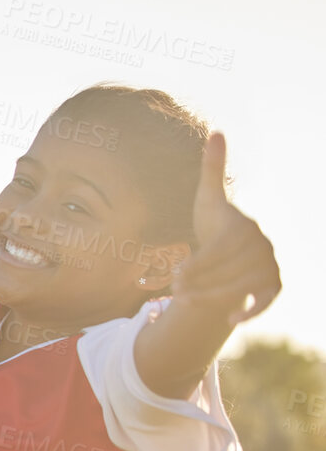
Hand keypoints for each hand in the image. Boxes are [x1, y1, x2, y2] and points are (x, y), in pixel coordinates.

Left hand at [173, 134, 280, 323]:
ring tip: (187, 303)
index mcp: (243, 227)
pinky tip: (229, 319)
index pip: (217, 252)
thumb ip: (211, 169)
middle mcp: (262, 246)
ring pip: (240, 288)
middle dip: (200, 284)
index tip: (175, 277)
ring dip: (214, 299)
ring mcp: (270, 265)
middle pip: (227, 272)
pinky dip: (251, 311)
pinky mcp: (275, 284)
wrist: (230, 248)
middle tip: (176, 293)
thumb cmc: (214, 222)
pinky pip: (267, 301)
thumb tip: (217, 132)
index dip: (196, 266)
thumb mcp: (208, 198)